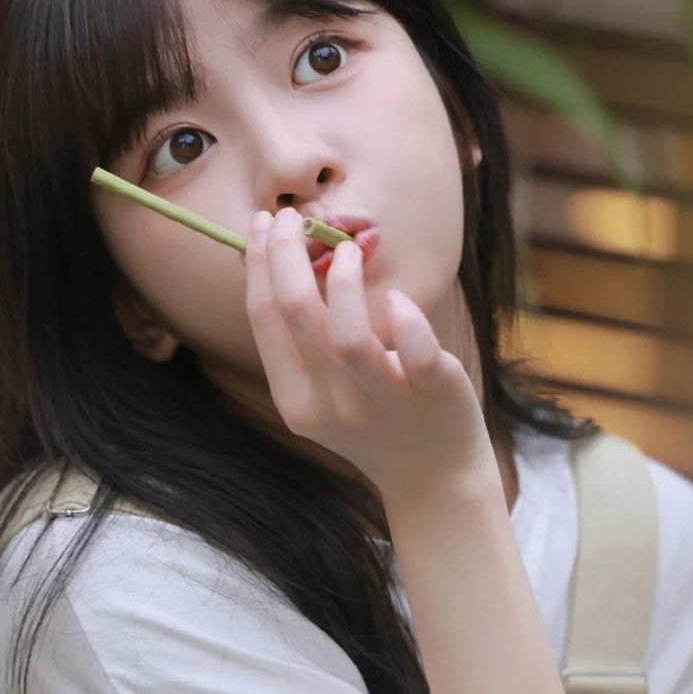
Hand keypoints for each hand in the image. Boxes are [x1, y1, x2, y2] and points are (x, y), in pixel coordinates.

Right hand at [244, 208, 495, 502]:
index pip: (264, 320)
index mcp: (295, 399)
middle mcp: (330, 404)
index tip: (265, 222)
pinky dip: (406, 322)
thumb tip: (286, 262)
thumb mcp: (325, 391)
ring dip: (343, 283)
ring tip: (349, 247)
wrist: (433, 477)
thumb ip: (305, 342)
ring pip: (348, 337)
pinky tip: (398, 298)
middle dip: (287, 255)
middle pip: (296, 316)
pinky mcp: (432, 394)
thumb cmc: (377, 419)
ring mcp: (381, 402)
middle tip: (295, 215)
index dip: (259, 264)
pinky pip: (416, 354)